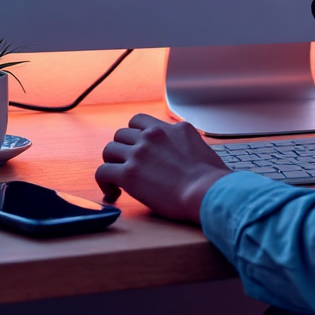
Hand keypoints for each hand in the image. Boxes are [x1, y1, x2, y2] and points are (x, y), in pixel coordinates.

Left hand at [96, 113, 231, 222]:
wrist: (206, 191)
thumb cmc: (211, 178)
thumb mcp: (203, 149)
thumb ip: (188, 145)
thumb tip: (192, 157)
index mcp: (173, 128)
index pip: (142, 121)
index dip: (135, 135)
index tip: (137, 149)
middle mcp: (154, 135)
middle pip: (122, 133)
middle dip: (122, 150)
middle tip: (127, 166)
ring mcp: (139, 153)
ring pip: (109, 149)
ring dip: (111, 163)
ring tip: (117, 180)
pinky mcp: (129, 174)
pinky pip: (103, 172)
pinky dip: (104, 183)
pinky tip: (113, 193)